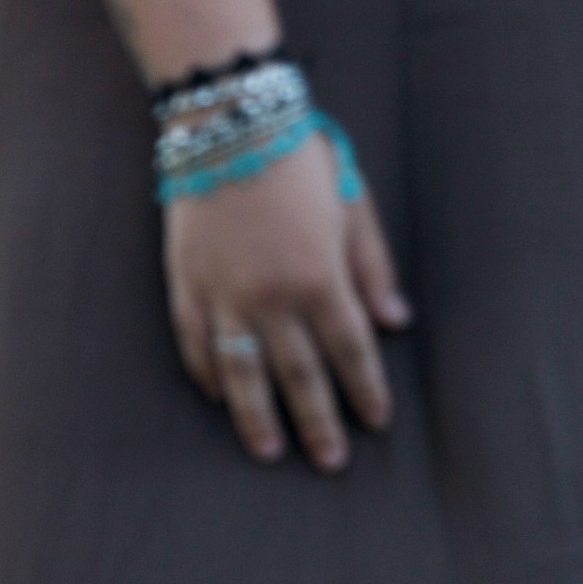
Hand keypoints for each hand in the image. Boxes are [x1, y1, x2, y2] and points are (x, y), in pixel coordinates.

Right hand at [165, 134, 410, 470]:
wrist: (227, 121)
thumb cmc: (299, 158)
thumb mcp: (352, 204)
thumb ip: (372, 267)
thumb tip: (396, 323)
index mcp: (320, 275)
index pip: (350, 350)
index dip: (366, 389)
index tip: (377, 420)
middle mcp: (272, 296)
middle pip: (300, 376)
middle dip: (319, 422)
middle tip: (330, 462)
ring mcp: (224, 294)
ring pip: (243, 373)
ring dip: (258, 418)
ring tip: (270, 451)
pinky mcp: (187, 284)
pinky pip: (197, 344)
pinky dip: (208, 374)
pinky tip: (220, 397)